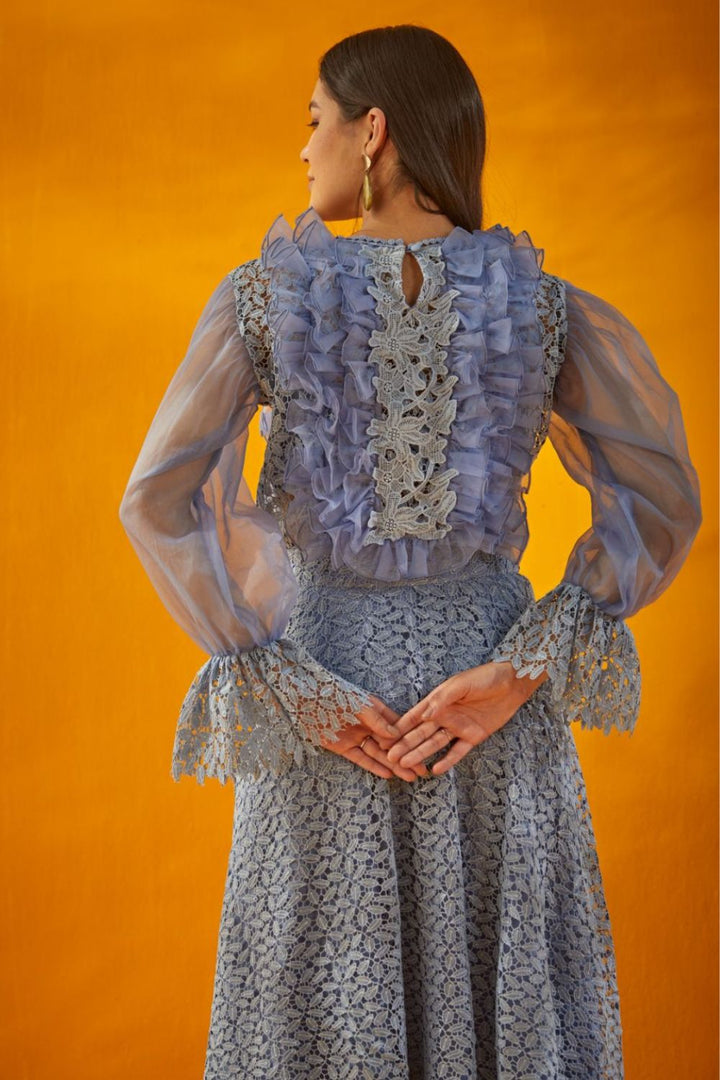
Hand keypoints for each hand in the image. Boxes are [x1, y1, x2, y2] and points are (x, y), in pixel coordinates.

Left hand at [318, 694, 426, 781]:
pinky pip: (361, 758)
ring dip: (393, 765)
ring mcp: (356, 736)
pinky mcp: (343, 747)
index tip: (424, 751)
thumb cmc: (334, 694)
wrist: (304, 699)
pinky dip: (373, 766)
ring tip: (409, 777)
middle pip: (390, 744)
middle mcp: (368, 724)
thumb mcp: (359, 704)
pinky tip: (387, 775)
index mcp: (374, 710)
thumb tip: (396, 734)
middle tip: (421, 771)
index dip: (410, 740)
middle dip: (406, 757)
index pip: (396, 727)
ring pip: (378, 754)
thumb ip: (377, 720)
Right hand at [385, 661, 547, 776]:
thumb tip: (425, 715)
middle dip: (405, 745)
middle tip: (390, 758)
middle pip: (421, 733)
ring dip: (421, 754)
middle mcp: (445, 716)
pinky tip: (436, 769)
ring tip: (406, 766)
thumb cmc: (485, 677)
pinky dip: (447, 760)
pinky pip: (458, 751)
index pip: (414, 716)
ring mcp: (458, 727)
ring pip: (435, 744)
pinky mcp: (473, 736)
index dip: (400, 727)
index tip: (385, 738)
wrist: (512, 683)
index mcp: (438, 701)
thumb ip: (443, 699)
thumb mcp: (461, 684)